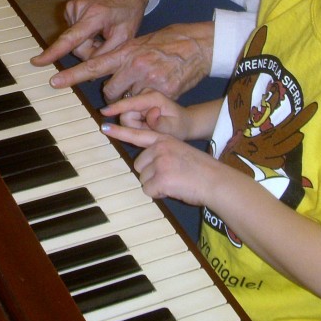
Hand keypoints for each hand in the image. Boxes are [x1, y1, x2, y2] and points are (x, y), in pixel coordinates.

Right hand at [31, 0, 153, 65]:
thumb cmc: (127, 12)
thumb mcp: (125, 36)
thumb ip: (106, 53)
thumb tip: (88, 70)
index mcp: (95, 15)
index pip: (71, 37)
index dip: (54, 52)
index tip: (37, 61)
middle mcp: (79, 9)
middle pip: (74, 45)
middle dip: (88, 52)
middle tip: (105, 45)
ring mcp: (72, 7)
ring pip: (73, 41)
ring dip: (86, 44)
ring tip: (102, 34)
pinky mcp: (69, 8)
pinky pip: (72, 32)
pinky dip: (83, 36)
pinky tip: (94, 28)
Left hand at [45, 21, 214, 102]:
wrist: (200, 44)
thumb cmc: (171, 41)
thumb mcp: (142, 42)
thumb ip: (124, 56)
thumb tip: (110, 69)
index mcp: (126, 51)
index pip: (93, 65)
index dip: (71, 75)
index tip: (53, 80)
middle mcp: (135, 66)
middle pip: (109, 91)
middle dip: (114, 94)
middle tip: (127, 86)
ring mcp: (149, 81)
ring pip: (127, 102)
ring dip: (131, 100)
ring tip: (146, 87)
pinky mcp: (164, 93)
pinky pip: (147, 107)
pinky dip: (149, 105)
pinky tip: (158, 93)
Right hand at [100, 90, 188, 138]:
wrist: (183, 122)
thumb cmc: (179, 126)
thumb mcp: (173, 128)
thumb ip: (160, 123)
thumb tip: (150, 114)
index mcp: (153, 97)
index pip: (131, 102)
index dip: (117, 107)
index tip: (104, 112)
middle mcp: (144, 94)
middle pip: (125, 112)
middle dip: (133, 126)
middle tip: (149, 131)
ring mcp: (139, 96)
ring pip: (124, 115)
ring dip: (134, 126)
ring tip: (149, 128)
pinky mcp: (135, 102)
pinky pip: (127, 115)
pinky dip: (134, 124)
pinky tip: (145, 124)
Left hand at [100, 122, 216, 205]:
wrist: (216, 181)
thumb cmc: (201, 170)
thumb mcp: (181, 151)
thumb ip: (164, 152)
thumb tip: (147, 165)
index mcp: (165, 139)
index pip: (138, 134)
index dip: (119, 131)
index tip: (104, 126)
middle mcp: (160, 147)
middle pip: (139, 165)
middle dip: (151, 174)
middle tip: (172, 175)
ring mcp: (160, 162)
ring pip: (143, 179)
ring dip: (156, 185)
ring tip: (175, 181)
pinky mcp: (161, 178)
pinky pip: (148, 190)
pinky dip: (159, 194)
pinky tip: (174, 189)